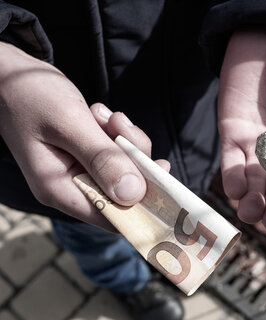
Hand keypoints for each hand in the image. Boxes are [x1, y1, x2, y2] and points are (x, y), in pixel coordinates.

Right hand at [0, 42, 167, 228]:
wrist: (10, 74)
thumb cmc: (29, 96)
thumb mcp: (68, 124)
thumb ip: (101, 158)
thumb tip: (134, 194)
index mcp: (59, 189)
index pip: (112, 217)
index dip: (143, 207)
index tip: (166, 186)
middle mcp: (71, 185)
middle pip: (124, 191)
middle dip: (132, 159)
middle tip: (122, 128)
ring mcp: (79, 169)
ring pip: (124, 167)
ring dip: (124, 140)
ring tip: (104, 115)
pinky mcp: (86, 154)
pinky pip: (116, 151)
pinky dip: (116, 133)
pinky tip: (99, 114)